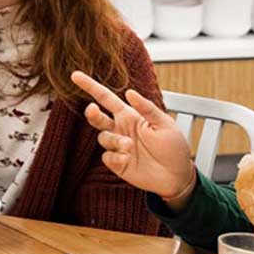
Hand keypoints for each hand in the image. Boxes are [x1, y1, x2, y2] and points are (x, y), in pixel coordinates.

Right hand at [71, 71, 195, 206]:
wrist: (177, 177)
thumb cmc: (174, 148)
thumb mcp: (165, 124)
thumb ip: (146, 108)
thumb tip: (129, 92)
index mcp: (130, 116)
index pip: (106, 98)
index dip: (90, 86)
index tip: (75, 76)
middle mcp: (120, 129)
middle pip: (96, 117)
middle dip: (92, 113)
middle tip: (94, 110)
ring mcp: (117, 147)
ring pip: (102, 138)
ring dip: (114, 140)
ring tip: (130, 147)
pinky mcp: (117, 163)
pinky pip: (107, 156)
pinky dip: (116, 156)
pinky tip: (128, 159)